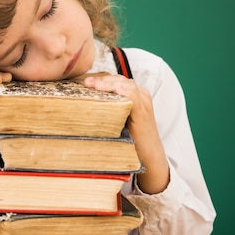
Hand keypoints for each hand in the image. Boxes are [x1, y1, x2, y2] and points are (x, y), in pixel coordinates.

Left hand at [84, 73, 169, 193]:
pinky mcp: (143, 113)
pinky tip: (107, 90)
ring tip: (92, 85)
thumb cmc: (133, 139)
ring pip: (125, 84)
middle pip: (119, 79)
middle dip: (101, 79)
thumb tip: (83, 108)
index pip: (116, 80)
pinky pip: (132, 95)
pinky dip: (120, 90)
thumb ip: (108, 111)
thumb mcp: (118, 121)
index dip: (101, 79)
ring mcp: (143, 103)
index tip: (85, 81)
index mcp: (135, 95)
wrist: (150, 155)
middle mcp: (141, 96)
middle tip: (85, 82)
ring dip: (107, 83)